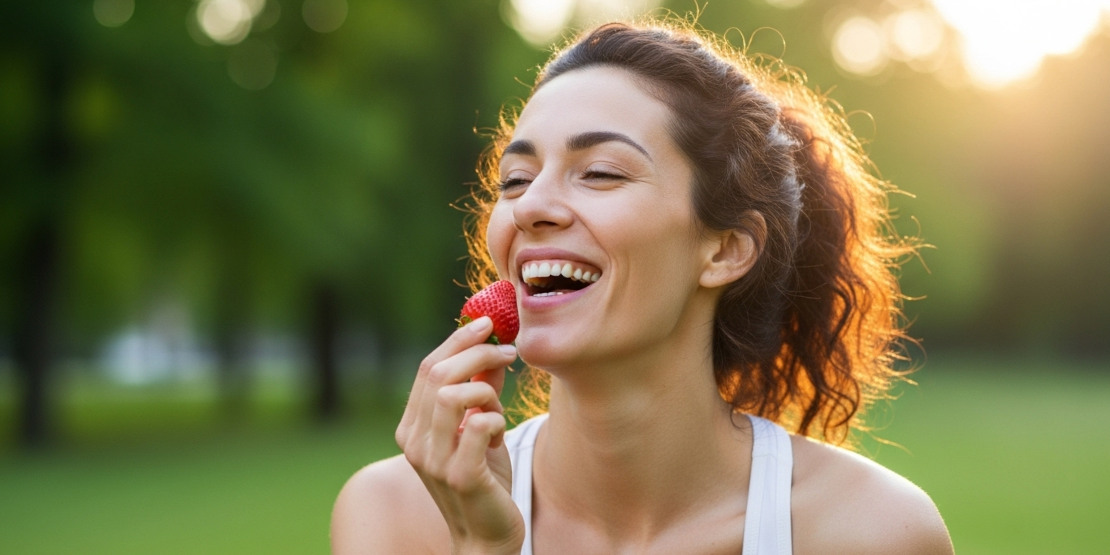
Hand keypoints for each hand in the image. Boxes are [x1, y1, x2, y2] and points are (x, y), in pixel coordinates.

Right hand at [395, 316, 524, 554]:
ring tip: (500, 409)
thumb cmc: (485, 479)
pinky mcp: (459, 475)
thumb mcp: (481, 428)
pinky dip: (496, 419)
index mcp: (412, 426)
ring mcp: (433, 460)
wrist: (487, 535)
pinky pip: (480, 426)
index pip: (427, 367)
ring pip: (454, 395)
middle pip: (439, 374)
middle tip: (509, 352)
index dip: (457, 339)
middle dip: (477, 353)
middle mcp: (414, 441)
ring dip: (486, 391)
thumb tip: (492, 348)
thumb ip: (481, 390)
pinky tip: (501, 433)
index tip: (488, 322)